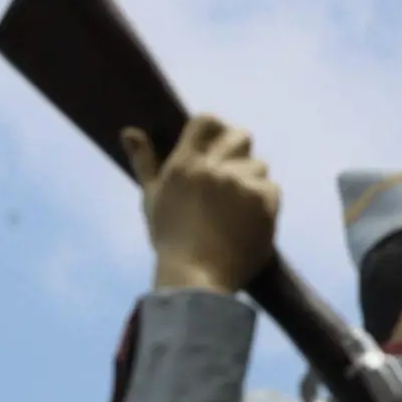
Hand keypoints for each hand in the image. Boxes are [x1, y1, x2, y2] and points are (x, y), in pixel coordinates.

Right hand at [120, 114, 279, 294]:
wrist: (196, 280)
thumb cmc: (170, 242)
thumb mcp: (151, 200)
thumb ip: (144, 163)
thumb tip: (129, 131)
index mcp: (184, 165)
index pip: (207, 121)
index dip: (218, 128)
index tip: (220, 145)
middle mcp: (212, 169)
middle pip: (241, 137)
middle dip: (240, 154)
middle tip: (232, 181)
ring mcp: (239, 184)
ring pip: (259, 166)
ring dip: (252, 184)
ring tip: (236, 213)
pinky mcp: (262, 202)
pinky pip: (272, 189)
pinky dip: (264, 204)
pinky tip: (248, 223)